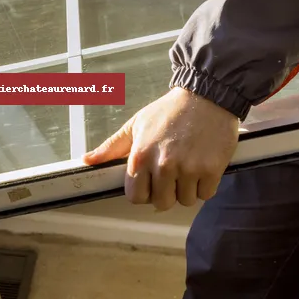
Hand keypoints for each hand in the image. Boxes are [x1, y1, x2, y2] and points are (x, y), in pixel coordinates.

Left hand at [83, 87, 239, 210]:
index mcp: (141, 156)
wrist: (206, 95)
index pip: (136, 197)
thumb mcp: (136, 124)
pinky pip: (206, 194)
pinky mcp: (212, 169)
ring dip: (187, 189)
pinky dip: (205, 184)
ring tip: (188, 166)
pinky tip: (202, 165)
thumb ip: (111, 147)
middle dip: (167, 193)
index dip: (144, 192)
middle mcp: (163, 165)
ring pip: (185, 200)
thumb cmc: (169, 110)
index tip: (151, 182)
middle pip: (162, 203)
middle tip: (172, 174)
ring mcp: (189, 168)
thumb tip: (87, 160)